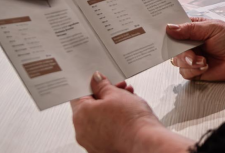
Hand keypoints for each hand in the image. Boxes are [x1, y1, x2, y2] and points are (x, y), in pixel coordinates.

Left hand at [70, 72, 190, 152]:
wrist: (145, 141)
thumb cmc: (131, 120)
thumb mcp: (116, 94)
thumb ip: (102, 85)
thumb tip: (96, 80)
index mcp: (80, 114)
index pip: (79, 94)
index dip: (93, 85)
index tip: (102, 82)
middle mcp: (81, 131)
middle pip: (90, 107)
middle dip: (106, 96)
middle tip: (119, 90)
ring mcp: (91, 142)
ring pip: (98, 119)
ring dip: (111, 108)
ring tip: (128, 102)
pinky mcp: (101, 148)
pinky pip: (104, 131)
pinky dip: (112, 122)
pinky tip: (126, 115)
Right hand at [167, 17, 224, 84]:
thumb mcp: (210, 28)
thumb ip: (189, 29)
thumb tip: (169, 28)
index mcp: (192, 28)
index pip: (173, 27)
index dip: (166, 30)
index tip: (159, 32)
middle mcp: (189, 42)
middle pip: (171, 46)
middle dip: (178, 50)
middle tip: (188, 52)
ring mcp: (191, 56)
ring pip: (176, 61)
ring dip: (188, 61)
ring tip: (202, 60)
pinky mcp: (195, 70)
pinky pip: (184, 72)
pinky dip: (193, 70)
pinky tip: (204, 65)